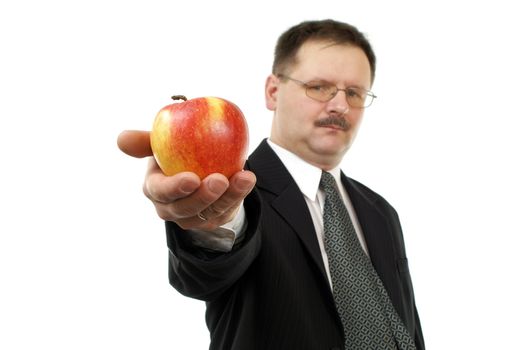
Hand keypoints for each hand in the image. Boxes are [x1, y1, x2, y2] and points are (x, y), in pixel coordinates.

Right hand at [117, 130, 255, 229]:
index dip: (174, 188)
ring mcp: (193, 217)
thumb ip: (144, 141)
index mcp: (154, 189)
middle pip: (186, 208)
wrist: (196, 169)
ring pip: (210, 212)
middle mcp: (170, 208)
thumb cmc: (173, 154)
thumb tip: (122, 139)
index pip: (160, 192)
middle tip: (220, 179)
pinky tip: (247, 180)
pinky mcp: (212, 219)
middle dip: (204, 197)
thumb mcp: (159, 145)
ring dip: (229, 196)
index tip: (191, 178)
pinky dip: (239, 195)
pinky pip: (227, 210)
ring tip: (244, 177)